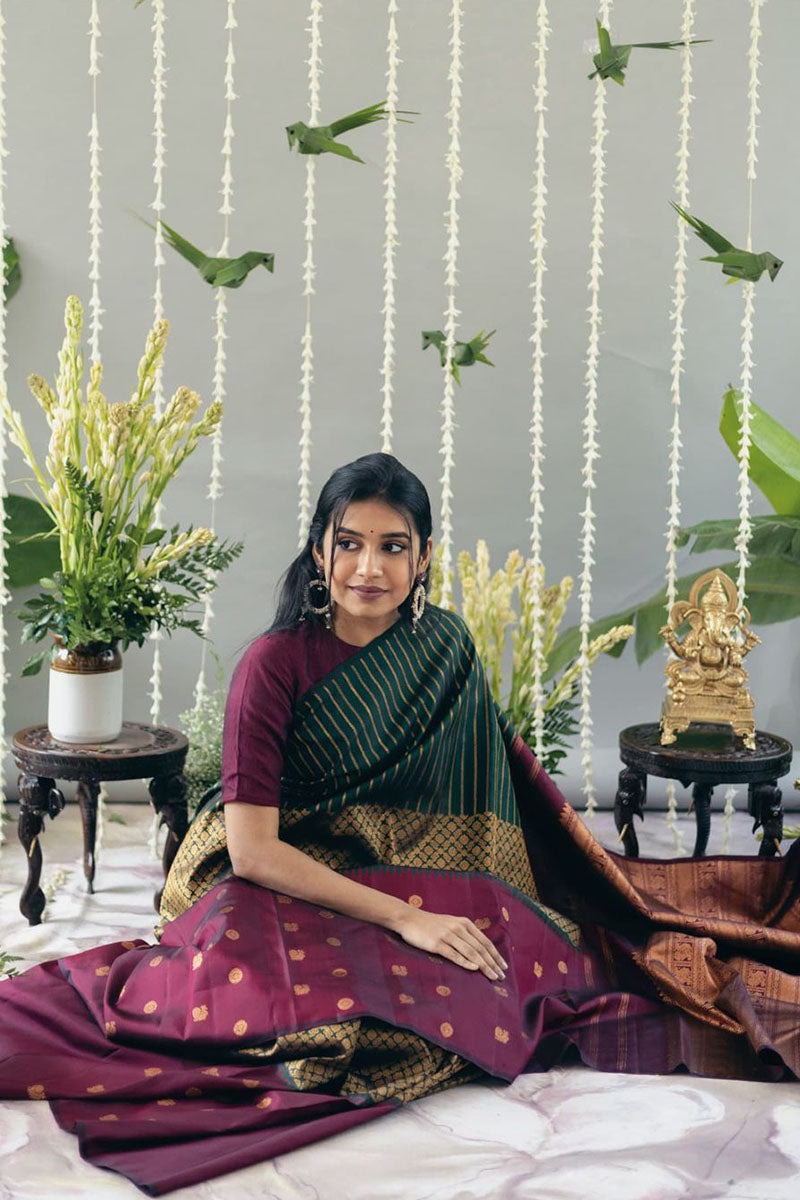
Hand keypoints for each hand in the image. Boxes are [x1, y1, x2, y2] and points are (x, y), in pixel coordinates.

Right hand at [392, 908, 506, 980]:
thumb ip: (464, 933)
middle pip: (480, 948)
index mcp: (464, 923)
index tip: (504, 967)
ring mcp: (448, 935)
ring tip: (492, 976)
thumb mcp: (451, 923)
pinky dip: (466, 962)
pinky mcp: (437, 943)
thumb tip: (479, 949)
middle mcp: (459, 928)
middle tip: (502, 976)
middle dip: (493, 964)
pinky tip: (475, 969)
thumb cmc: (431, 924)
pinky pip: (454, 954)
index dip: (496, 955)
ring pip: (471, 952)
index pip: (485, 941)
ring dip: (484, 966)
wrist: (409, 919)